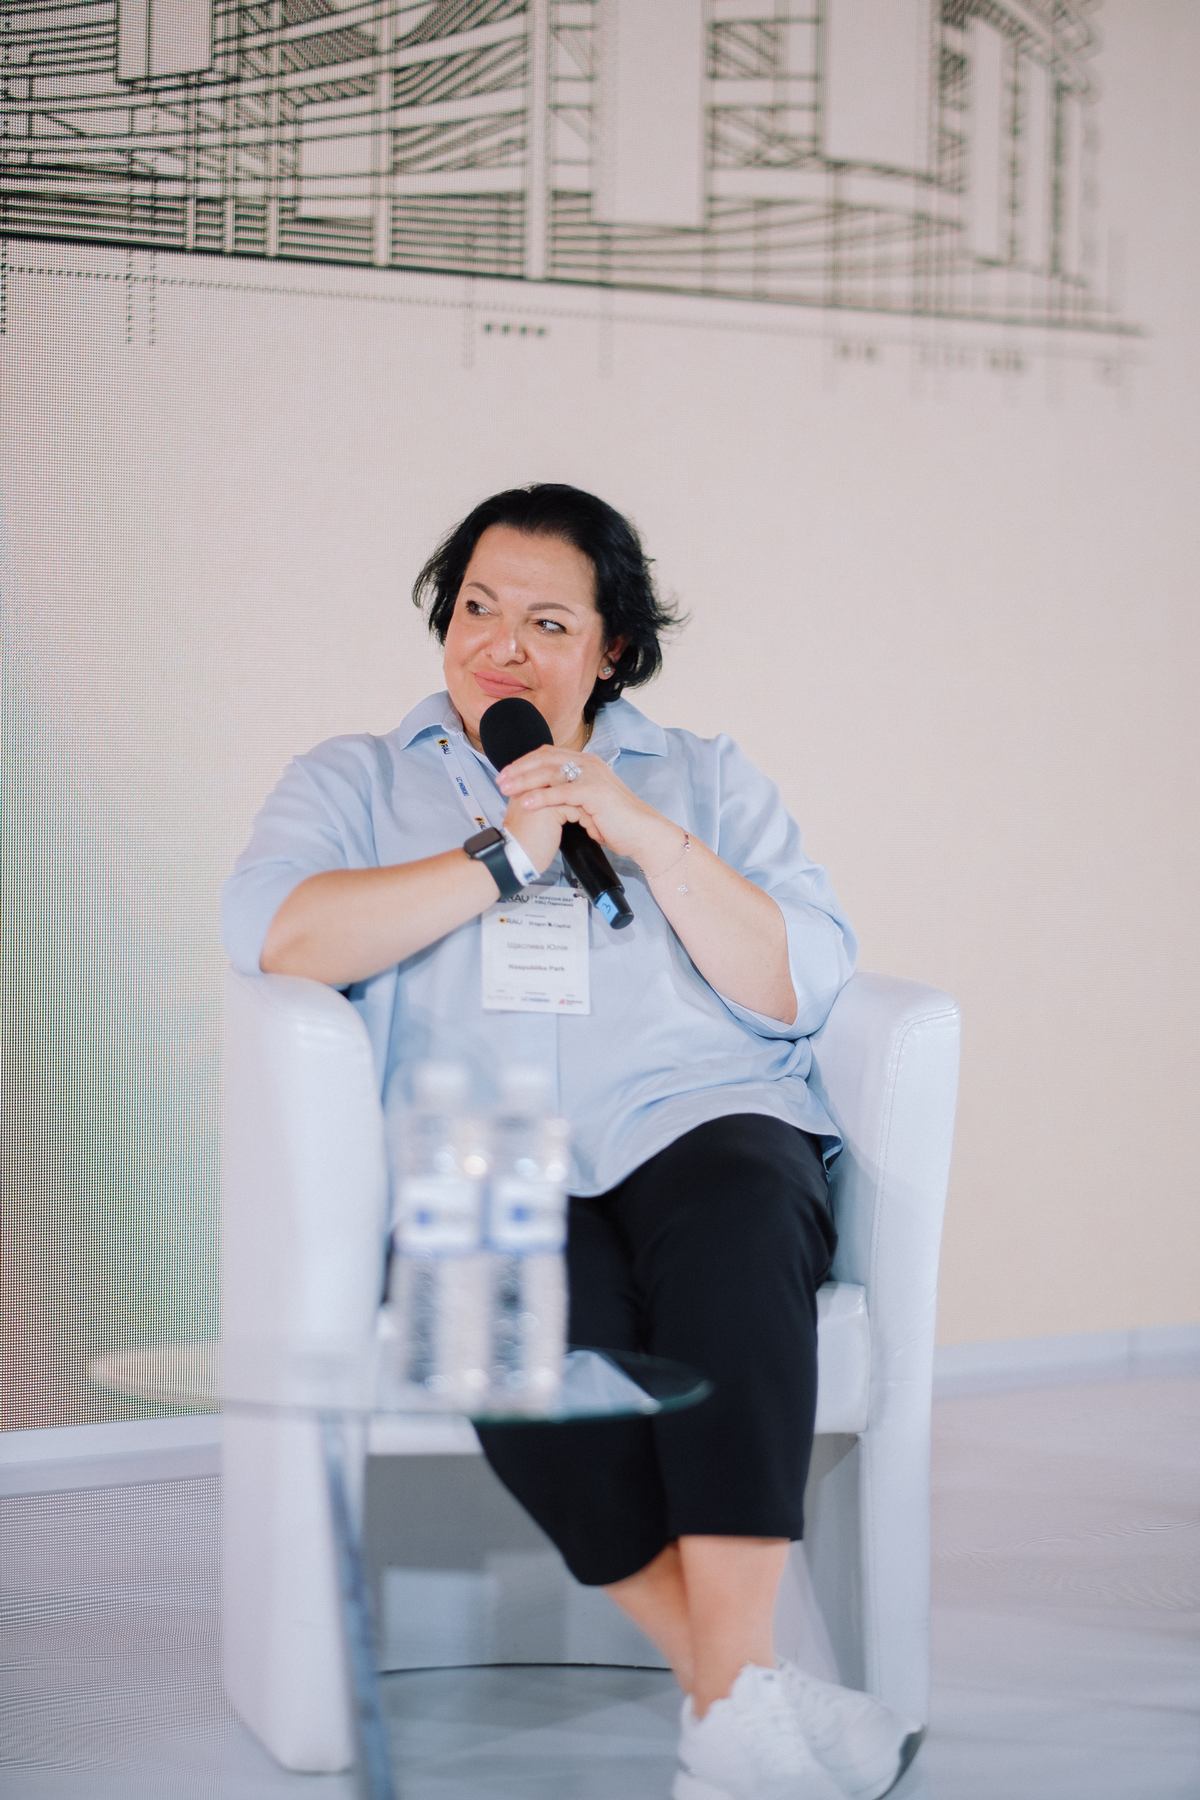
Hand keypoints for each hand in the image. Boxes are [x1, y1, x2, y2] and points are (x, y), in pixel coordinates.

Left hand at [497, 748, 682, 874]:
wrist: (642, 833)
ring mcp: (592, 776)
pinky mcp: (594, 793)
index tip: (507, 774)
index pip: (549, 754)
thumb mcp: (588, 803)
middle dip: (519, 769)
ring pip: (550, 773)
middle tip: (500, 780)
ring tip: (505, 789)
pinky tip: (525, 803)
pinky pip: (561, 792)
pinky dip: (541, 797)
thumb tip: (548, 798)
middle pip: (545, 759)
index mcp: (587, 763)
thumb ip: (570, 795)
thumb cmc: (617, 822)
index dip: (525, 762)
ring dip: (524, 780)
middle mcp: (589, 764)